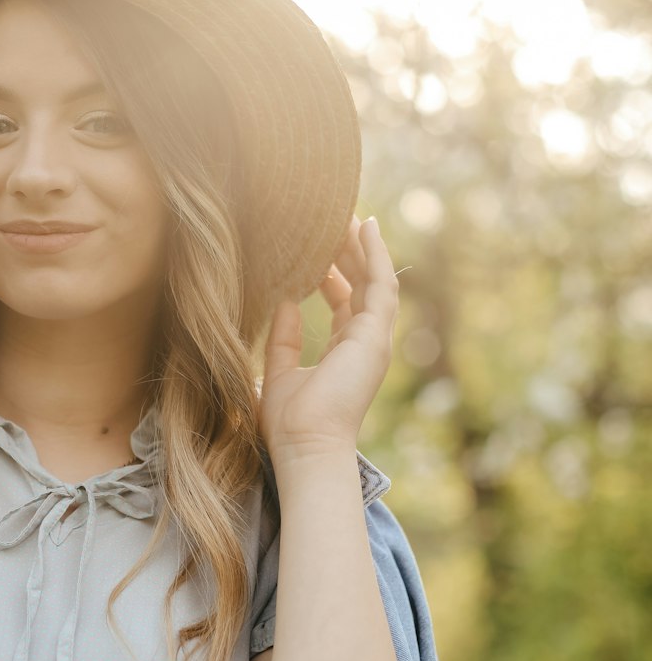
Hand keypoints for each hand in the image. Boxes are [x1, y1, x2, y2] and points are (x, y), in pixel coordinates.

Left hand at [256, 215, 399, 466]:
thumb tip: (284, 302)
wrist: (305, 446)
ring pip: (374, 279)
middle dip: (350, 251)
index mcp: (344, 352)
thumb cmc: (290, 423)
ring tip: (348, 213)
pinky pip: (382, 284)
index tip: (320, 247)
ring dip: (363, 246)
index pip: (346, 301)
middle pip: (362, 285)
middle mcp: (364, 342)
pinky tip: (367, 227)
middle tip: (335, 219)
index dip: (335, 272)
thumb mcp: (279, 372)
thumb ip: (283, 339)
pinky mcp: (376, 335)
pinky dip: (376, 254)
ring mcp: (374, 339)